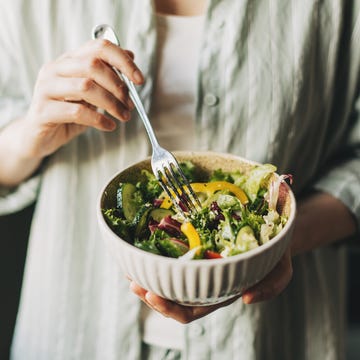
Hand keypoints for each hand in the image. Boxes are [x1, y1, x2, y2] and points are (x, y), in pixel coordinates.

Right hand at [20, 39, 143, 159]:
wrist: (39, 137)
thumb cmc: (67, 114)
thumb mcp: (91, 94)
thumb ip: (106, 76)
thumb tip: (130, 56)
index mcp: (68, 61)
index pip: (98, 47)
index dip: (122, 61)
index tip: (139, 80)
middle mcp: (55, 69)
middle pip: (93, 65)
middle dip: (118, 86)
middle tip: (129, 104)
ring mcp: (46, 88)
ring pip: (85, 86)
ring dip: (111, 103)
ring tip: (123, 116)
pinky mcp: (43, 111)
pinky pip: (76, 112)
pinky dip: (98, 119)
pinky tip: (109, 126)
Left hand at [129, 249, 291, 323]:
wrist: (271, 231)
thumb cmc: (275, 253)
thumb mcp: (282, 269)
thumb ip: (272, 286)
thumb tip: (248, 299)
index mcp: (222, 291)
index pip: (193, 309)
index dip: (170, 308)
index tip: (152, 294)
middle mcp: (206, 281)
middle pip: (173, 297)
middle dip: (151, 294)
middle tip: (133, 283)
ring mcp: (199, 266)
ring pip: (169, 279)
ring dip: (148, 276)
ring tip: (130, 269)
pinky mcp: (196, 249)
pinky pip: (173, 257)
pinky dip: (157, 257)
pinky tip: (143, 250)